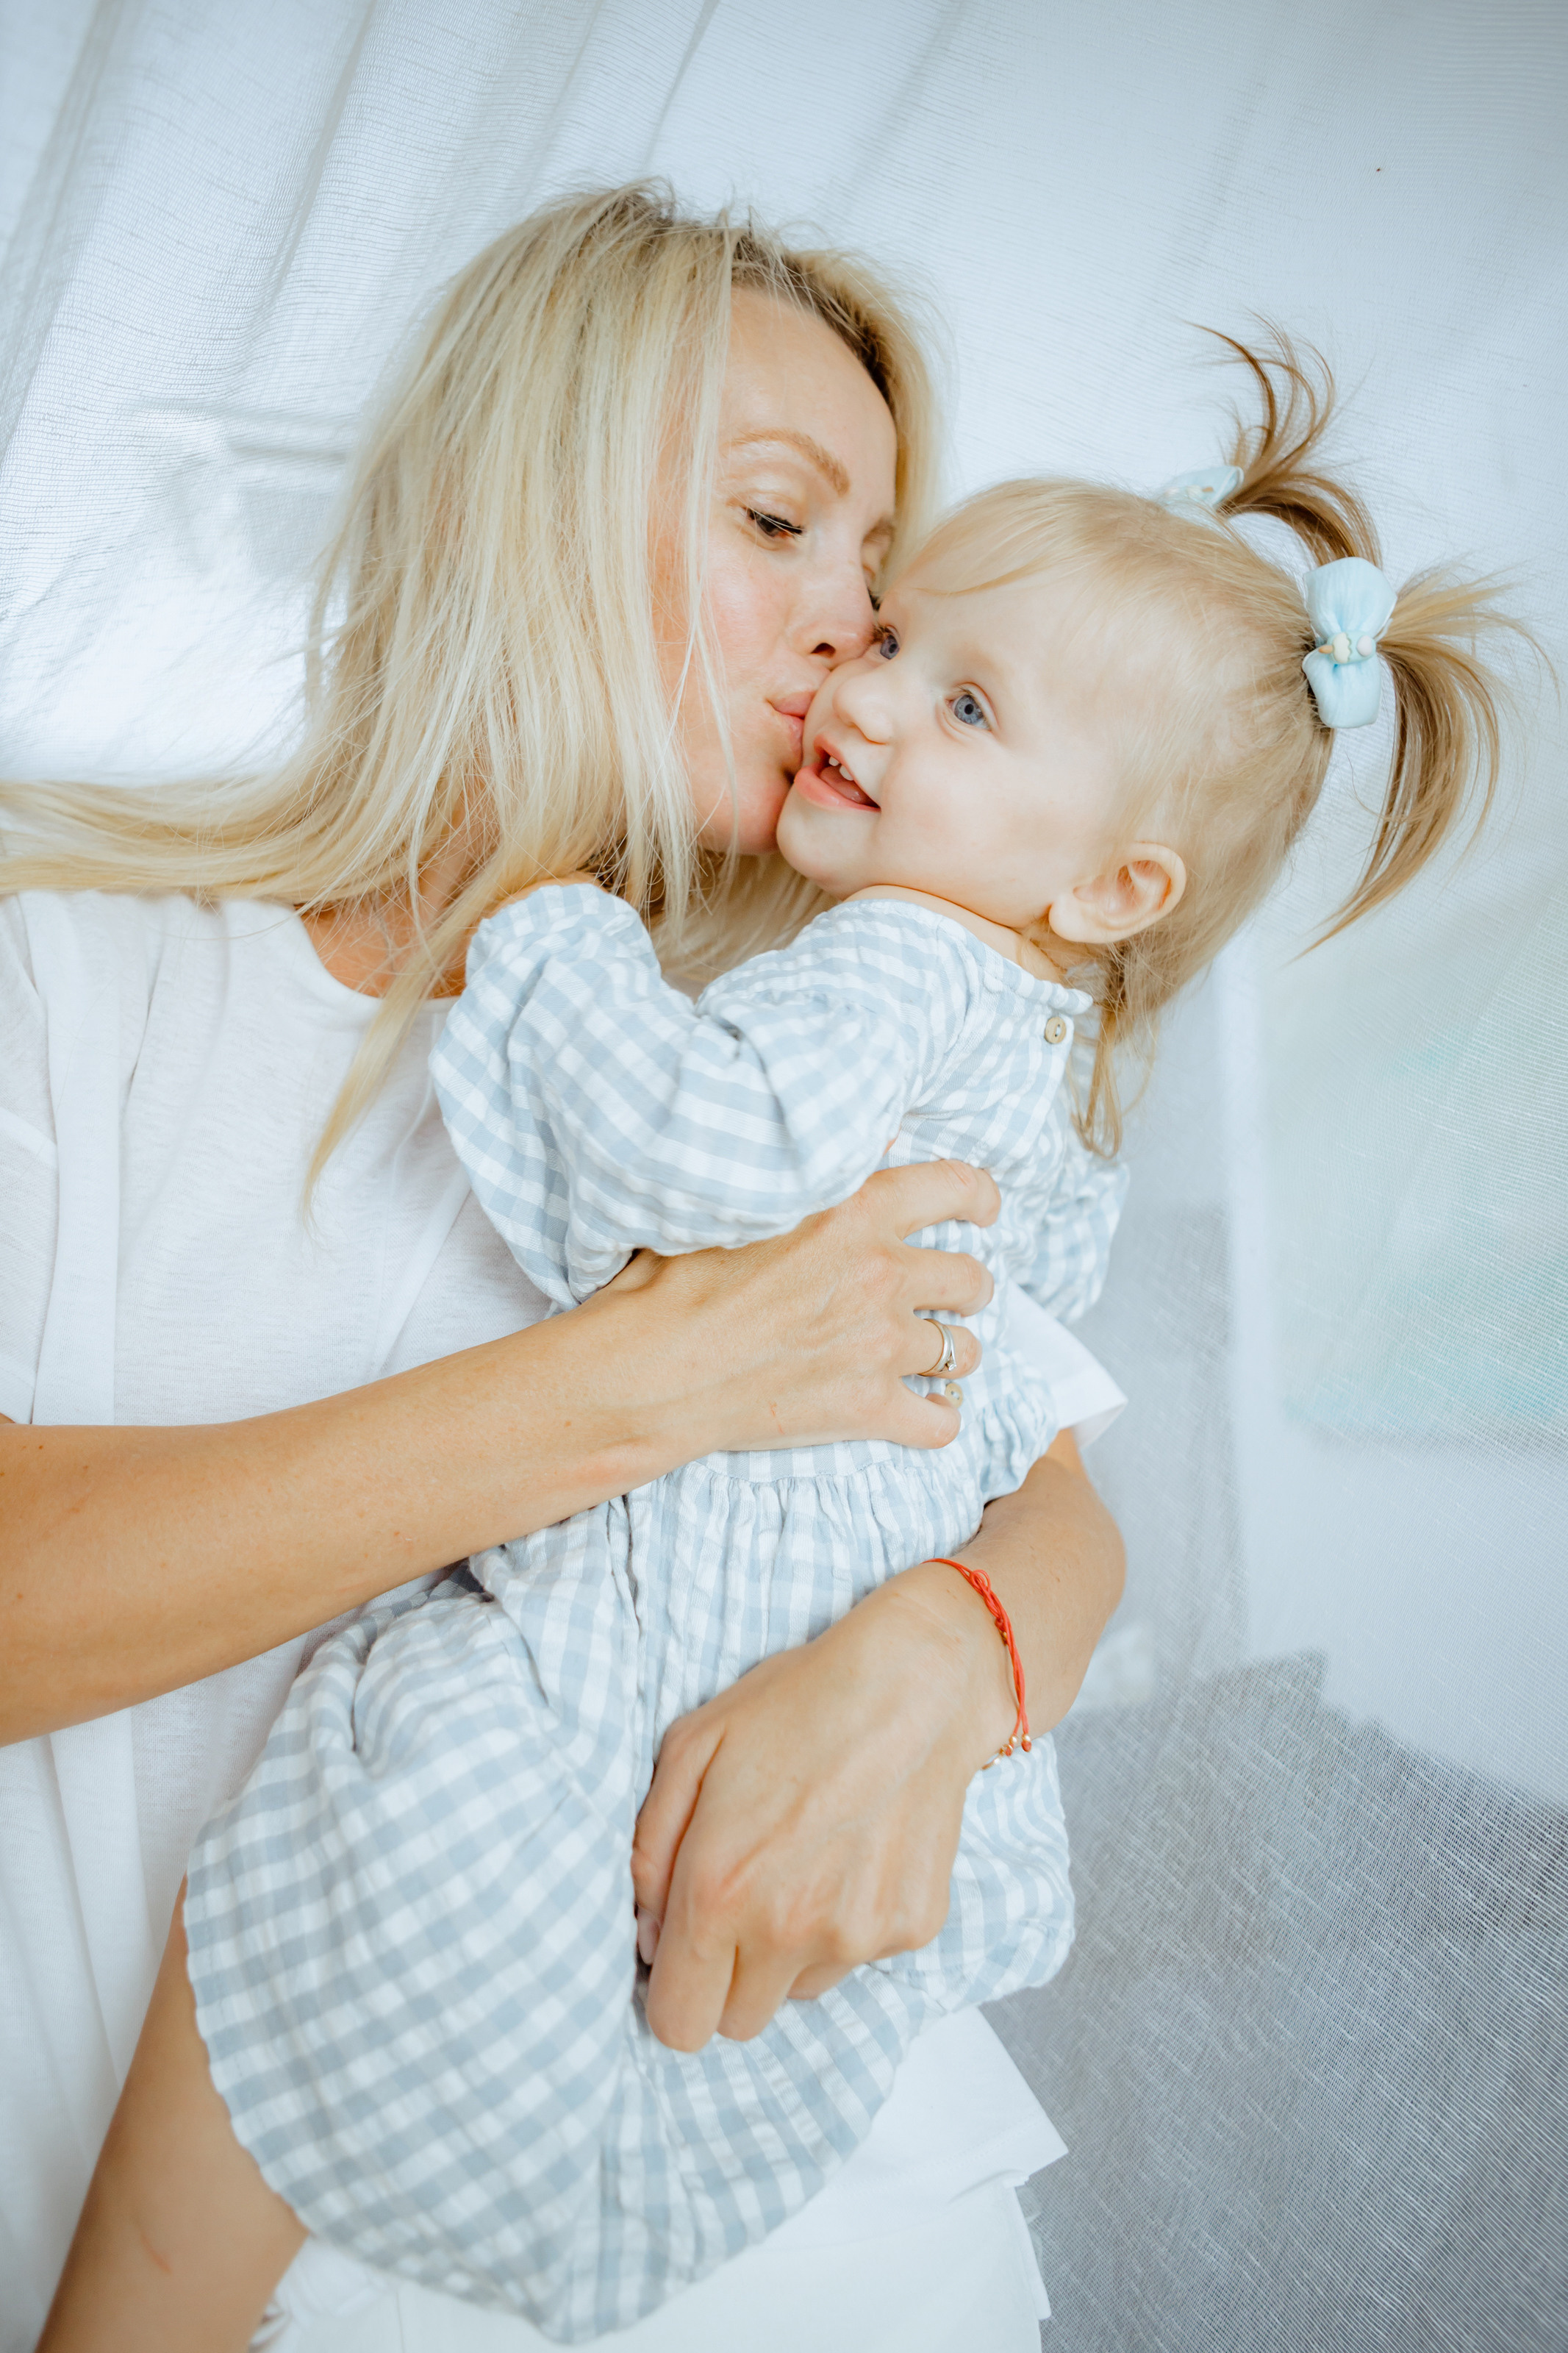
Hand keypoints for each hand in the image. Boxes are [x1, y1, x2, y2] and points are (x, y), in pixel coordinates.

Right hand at [595, 1158, 996, 1456]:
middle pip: (972, 1278)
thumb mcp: (742, 1201)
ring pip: (965, 1349)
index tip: (983, 1210)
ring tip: (932, 1353)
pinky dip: (937, 1417)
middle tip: (947, 1292)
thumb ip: (814, 1175)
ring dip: (954, 1350)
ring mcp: (880, 1345)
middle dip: (967, 1286)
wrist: (648, 1370)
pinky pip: (941, 1421)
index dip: (981, 1198)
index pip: (955, 1187)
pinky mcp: (867, 1408)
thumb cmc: (675, 1280)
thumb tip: (866, 1144)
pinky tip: (921, 1410)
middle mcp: (881, 1274)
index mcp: (855, 1210)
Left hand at [631, 1558, 1011, 2050]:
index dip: (675, 1993)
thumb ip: (649, 1853)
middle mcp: (787, 1929)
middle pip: (738, 2022)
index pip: (679, 2025)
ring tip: (805, 1862)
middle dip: (728, 1977)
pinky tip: (854, 1853)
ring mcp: (856, 1936)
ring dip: (790, 1951)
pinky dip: (849, 1923)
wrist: (915, 1684)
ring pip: (799, 1992)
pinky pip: (859, 1958)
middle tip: (743, 1901)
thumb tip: (649, 1934)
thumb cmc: (795, 1705)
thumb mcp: (690, 1750)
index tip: (683, 1953)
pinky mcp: (911, 1929)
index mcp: (719, 1891)